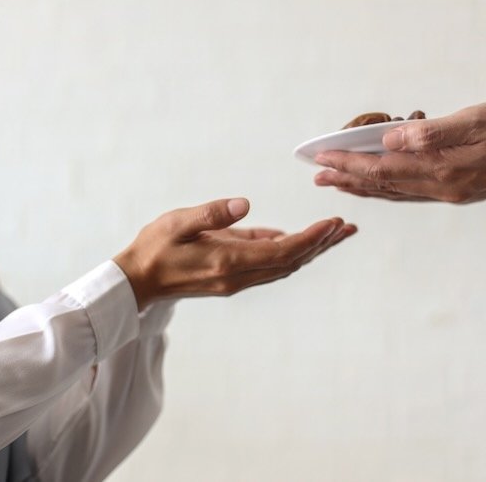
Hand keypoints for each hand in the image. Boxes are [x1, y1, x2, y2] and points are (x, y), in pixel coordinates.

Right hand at [113, 198, 356, 310]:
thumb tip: (245, 203)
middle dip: (321, 244)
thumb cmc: (155, 248)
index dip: (312, 239)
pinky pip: (268, 266)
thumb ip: (212, 213)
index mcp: (229, 261)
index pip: (283, 251)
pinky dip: (288, 252)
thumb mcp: (178, 222)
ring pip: (284, 266)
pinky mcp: (232, 279)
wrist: (137, 282)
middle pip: (292, 261)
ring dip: (310, 250)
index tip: (333, 223)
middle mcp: (239, 276)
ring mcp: (237, 281)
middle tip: (347, 228)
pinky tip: (298, 238)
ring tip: (334, 234)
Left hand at [314, 100, 485, 202]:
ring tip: (338, 182)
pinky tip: (379, 184)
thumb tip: (392, 139)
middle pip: (384, 186)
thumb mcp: (476, 120)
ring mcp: (449, 192)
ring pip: (396, 193)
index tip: (322, 159)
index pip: (383, 169)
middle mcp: (442, 187)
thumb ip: (432, 132)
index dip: (349, 165)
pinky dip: (388, 189)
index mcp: (442, 169)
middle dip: (348, 180)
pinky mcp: (457, 190)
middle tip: (317, 176)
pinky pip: (411, 193)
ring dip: (364, 187)